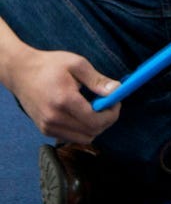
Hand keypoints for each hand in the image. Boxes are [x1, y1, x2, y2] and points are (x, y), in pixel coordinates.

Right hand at [0, 45, 118, 142]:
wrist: (21, 73)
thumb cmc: (50, 65)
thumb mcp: (77, 64)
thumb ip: (97, 80)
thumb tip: (117, 90)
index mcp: (64, 101)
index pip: (95, 121)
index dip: (112, 114)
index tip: (115, 102)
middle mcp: (54, 118)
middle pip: (92, 132)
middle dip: (106, 121)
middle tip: (108, 105)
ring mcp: (47, 126)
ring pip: (83, 138)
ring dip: (95, 127)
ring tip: (95, 109)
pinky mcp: (44, 130)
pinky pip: (71, 137)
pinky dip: (82, 130)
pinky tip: (82, 114)